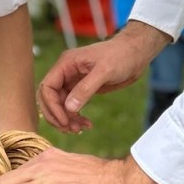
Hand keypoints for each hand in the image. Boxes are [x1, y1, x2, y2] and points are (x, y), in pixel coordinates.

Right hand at [38, 22, 169, 133]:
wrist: (135, 54)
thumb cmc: (121, 56)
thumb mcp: (104, 71)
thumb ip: (85, 89)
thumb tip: (69, 108)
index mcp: (66, 64)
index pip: (48, 87)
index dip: (52, 106)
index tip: (64, 121)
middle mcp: (66, 72)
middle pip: (50, 98)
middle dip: (57, 115)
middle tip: (70, 129)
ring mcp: (73, 81)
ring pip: (60, 104)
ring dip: (66, 119)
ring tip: (79, 129)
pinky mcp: (82, 89)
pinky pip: (71, 106)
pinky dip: (75, 117)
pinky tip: (85, 124)